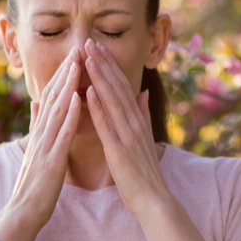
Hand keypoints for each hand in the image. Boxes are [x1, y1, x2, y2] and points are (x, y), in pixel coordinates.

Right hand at [0, 48, 81, 235]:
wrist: (23, 213)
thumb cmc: (34, 183)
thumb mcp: (35, 148)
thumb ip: (36, 124)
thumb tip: (36, 101)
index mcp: (41, 131)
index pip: (52, 97)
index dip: (62, 75)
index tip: (74, 54)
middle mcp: (41, 133)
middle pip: (54, 97)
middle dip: (65, 72)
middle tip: (77, 48)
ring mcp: (45, 146)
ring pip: (57, 110)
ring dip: (67, 85)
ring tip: (77, 64)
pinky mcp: (51, 160)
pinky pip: (62, 134)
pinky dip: (70, 115)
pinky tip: (77, 99)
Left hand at [83, 38, 171, 216]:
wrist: (153, 199)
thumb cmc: (144, 171)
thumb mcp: (144, 137)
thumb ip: (142, 113)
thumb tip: (141, 92)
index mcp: (136, 119)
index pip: (121, 85)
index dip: (109, 64)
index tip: (97, 46)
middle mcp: (133, 122)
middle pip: (116, 86)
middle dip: (102, 62)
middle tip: (88, 41)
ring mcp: (127, 134)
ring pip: (111, 99)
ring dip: (98, 76)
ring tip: (87, 56)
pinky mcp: (119, 149)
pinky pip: (107, 124)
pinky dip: (98, 106)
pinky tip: (88, 91)